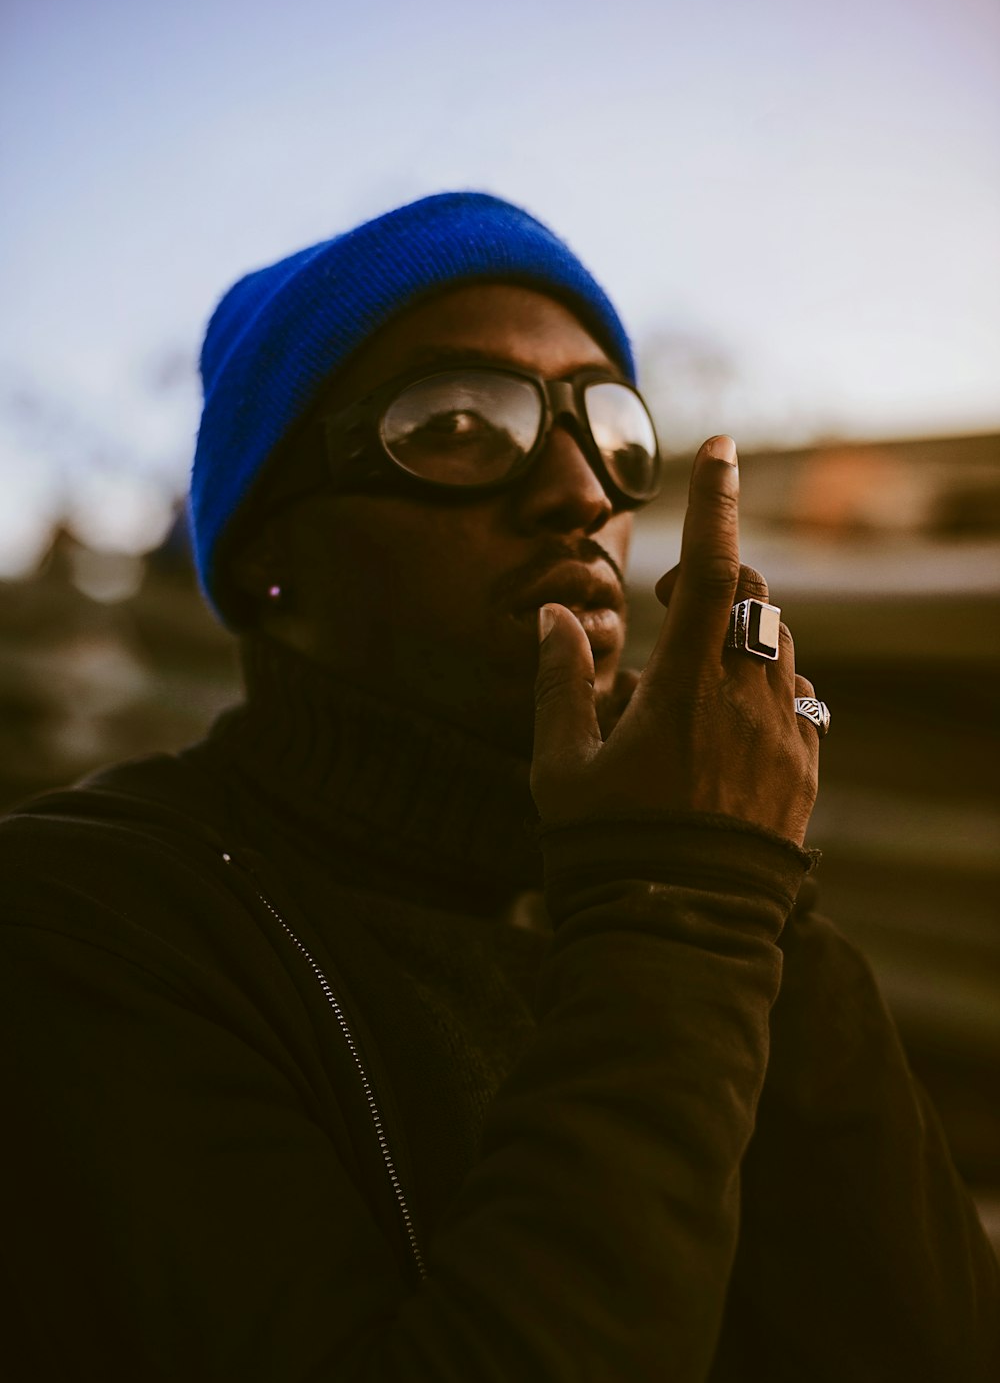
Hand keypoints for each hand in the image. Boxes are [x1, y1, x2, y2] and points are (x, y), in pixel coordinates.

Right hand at [531, 435, 818, 844]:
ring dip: (738, 634)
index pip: (711, 569)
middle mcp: (749, 700)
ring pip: (779, 644)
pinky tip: (723, 726)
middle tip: (664, 596)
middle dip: (714, 575)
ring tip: (683, 682)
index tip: (723, 447)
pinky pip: (798, 699)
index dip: (716, 502)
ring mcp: (786, 736)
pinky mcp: (806, 771)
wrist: (679, 935)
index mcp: (686, 688)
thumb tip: (551, 615)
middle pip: (754, 596)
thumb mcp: (560, 768)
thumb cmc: (607, 849)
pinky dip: (764, 686)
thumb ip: (556, 681)